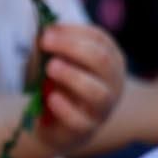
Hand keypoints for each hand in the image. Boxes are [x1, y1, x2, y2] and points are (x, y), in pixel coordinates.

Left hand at [32, 23, 125, 153]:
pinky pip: (80, 120)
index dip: (73, 32)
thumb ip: (53, 43)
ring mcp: (103, 107)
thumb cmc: (58, 82)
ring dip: (71, 76)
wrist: (54, 122)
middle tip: (45, 42)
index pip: (100, 39)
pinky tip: (51, 98)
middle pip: (102, 60)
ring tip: (49, 68)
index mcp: (110, 59)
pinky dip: (64, 107)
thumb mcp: (56, 58)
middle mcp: (113, 82)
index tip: (47, 30)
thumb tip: (44, 28)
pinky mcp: (87, 129)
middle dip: (72, 47)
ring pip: (96, 91)